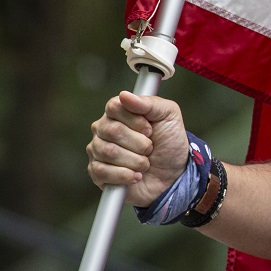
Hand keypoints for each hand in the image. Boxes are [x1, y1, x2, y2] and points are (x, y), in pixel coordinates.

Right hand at [87, 91, 190, 206]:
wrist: (173, 174)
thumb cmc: (169, 142)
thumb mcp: (169, 116)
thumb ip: (150, 103)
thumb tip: (124, 95)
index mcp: (119, 112)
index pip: (114, 107)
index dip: (136, 120)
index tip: (150, 130)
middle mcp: (103, 129)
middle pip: (112, 130)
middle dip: (140, 143)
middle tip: (150, 148)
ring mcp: (98, 150)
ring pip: (108, 152)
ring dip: (136, 160)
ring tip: (145, 163)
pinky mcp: (97, 172)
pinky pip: (102, 171)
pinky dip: (125, 175)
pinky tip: (136, 175)